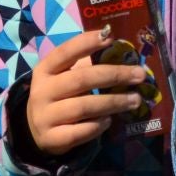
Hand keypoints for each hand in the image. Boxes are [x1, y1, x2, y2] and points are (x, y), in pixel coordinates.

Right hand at [25, 30, 148, 155]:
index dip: (86, 43)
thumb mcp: (64, 77)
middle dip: (114, 75)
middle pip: (81, 79)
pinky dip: (99, 125)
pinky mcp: (51, 138)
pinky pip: (81, 131)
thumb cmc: (59, 96)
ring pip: (84, 107)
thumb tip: (124, 55)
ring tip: (135, 100)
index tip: (109, 37)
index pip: (64, 52)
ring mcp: (44, 116)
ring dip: (114, 102)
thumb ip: (87, 65)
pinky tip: (109, 120)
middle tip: (139, 75)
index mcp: (45, 70)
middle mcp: (42, 91)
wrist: (36, 130)